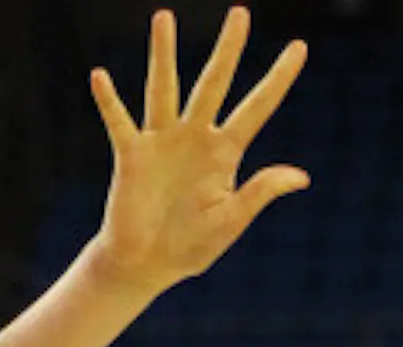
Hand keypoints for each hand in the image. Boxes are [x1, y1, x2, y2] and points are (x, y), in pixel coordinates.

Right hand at [87, 7, 308, 296]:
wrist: (145, 265)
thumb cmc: (189, 247)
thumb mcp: (230, 222)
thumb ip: (260, 193)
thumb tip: (302, 176)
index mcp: (225, 153)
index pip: (257, 108)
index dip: (278, 79)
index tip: (300, 47)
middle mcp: (194, 138)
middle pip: (213, 83)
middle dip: (228, 49)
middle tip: (240, 13)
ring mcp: (161, 142)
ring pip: (164, 88)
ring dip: (163, 55)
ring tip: (164, 17)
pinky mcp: (132, 155)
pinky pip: (120, 122)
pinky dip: (110, 101)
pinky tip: (100, 76)